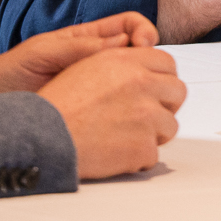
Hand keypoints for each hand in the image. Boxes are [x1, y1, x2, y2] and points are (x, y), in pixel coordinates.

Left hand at [0, 12, 157, 97]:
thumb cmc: (8, 74)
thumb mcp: (42, 51)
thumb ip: (77, 46)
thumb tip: (118, 43)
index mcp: (86, 40)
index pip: (129, 26)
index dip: (143, 31)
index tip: (145, 43)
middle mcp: (96, 62)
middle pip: (139, 54)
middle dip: (152, 59)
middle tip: (149, 71)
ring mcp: (96, 87)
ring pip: (133, 81)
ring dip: (144, 85)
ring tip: (143, 93)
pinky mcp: (93, 110)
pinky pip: (118, 106)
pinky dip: (129, 108)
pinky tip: (127, 115)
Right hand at [35, 46, 186, 179]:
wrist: (43, 137)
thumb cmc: (58, 106)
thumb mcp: (86, 68)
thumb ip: (122, 66)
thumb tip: (147, 73)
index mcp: (126, 61)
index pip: (167, 63)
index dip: (161, 79)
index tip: (154, 91)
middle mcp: (140, 83)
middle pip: (177, 92)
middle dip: (164, 105)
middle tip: (144, 117)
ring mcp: (146, 115)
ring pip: (169, 125)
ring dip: (151, 134)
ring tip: (121, 138)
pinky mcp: (144, 145)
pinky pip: (153, 154)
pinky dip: (136, 159)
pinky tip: (114, 154)